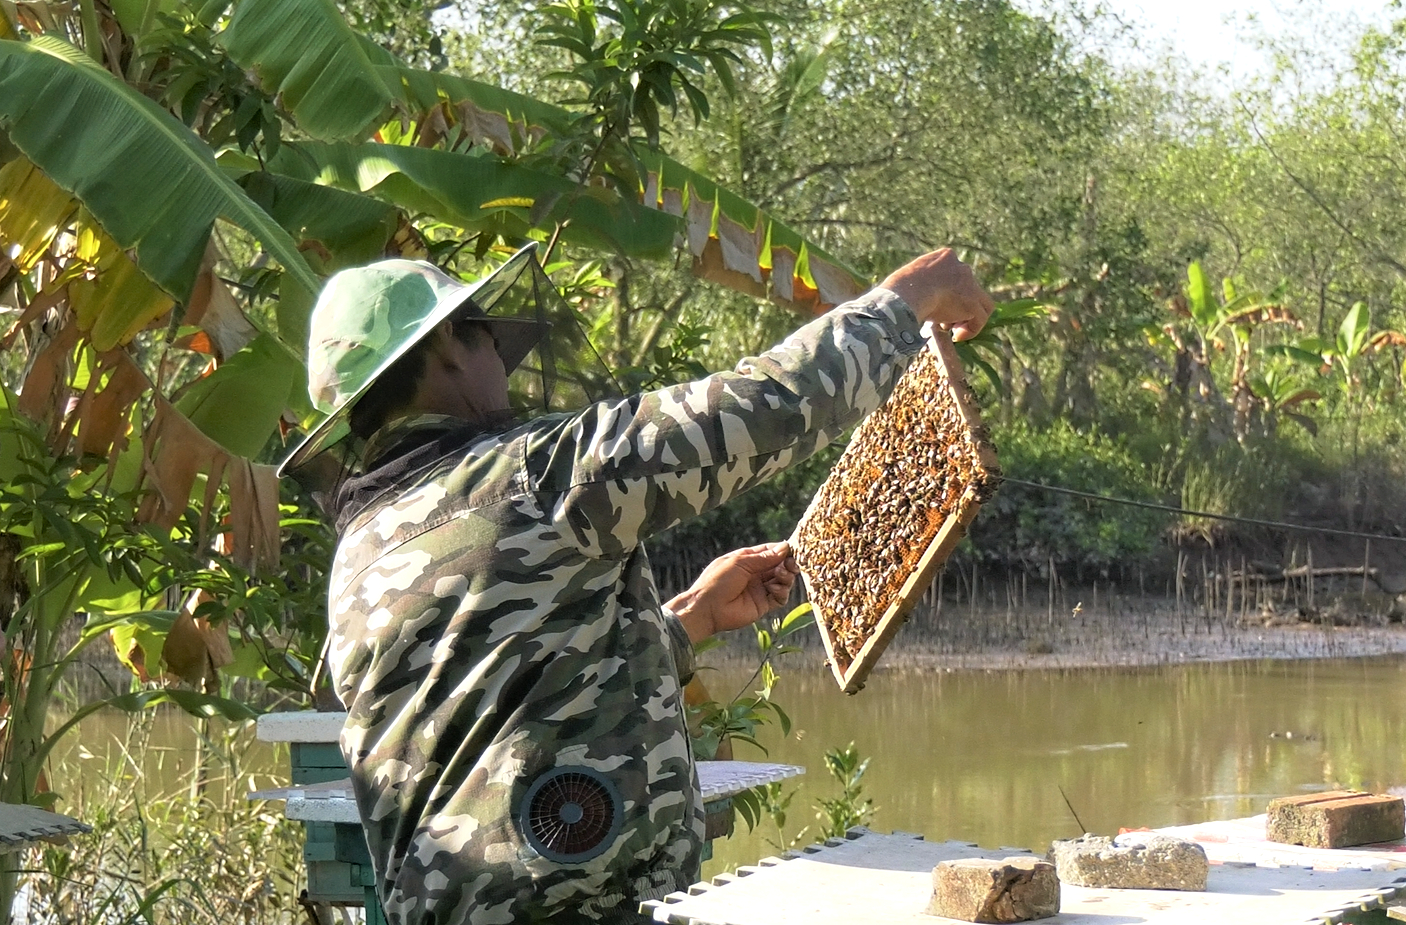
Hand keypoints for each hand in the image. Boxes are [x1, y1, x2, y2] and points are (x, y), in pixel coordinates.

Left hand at [667, 542, 800, 642]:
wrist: (707, 608)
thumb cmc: (717, 581)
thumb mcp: (740, 563)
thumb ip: (763, 557)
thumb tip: (785, 548)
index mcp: (747, 560)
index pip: (769, 551)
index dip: (782, 550)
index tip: (794, 548)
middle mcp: (755, 574)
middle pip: (779, 566)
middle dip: (787, 563)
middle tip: (792, 563)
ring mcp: (759, 589)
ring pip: (782, 581)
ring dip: (786, 576)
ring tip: (781, 575)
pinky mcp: (763, 605)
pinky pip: (779, 597)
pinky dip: (781, 591)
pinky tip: (774, 588)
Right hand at [880, 248, 993, 340]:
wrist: (906, 294)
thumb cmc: (898, 289)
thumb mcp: (908, 280)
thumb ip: (918, 285)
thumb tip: (910, 301)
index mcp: (945, 256)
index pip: (955, 274)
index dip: (948, 292)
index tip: (936, 304)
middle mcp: (961, 266)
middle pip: (968, 289)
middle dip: (957, 306)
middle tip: (943, 321)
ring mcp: (970, 284)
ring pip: (981, 302)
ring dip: (968, 318)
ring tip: (954, 331)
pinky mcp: (973, 302)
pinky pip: (981, 318)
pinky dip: (971, 330)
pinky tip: (956, 338)